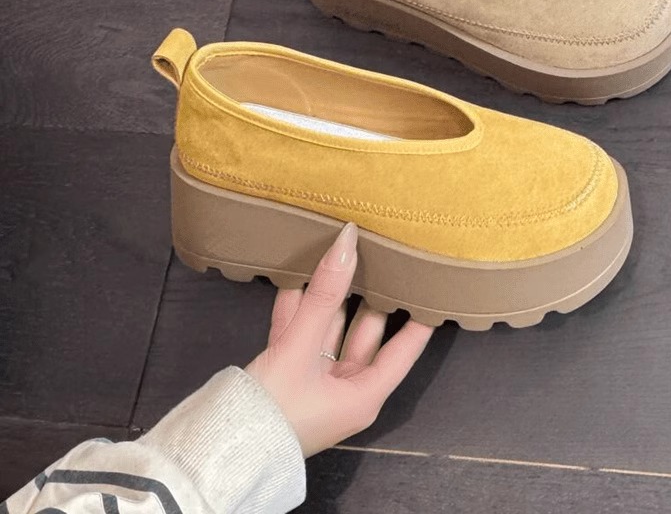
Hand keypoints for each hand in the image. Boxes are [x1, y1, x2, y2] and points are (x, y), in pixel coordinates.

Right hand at [245, 221, 433, 456]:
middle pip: (366, 333)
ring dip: (329, 297)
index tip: (431, 283)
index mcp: (366, 393)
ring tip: (339, 256)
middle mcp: (347, 389)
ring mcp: (317, 383)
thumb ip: (324, 294)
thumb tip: (349, 242)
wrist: (216, 450)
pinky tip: (296, 275)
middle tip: (381, 255)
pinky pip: (300, 335)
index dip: (420, 315)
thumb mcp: (301, 347)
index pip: (406, 347)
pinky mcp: (288, 377)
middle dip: (370, 294)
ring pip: (331, 330)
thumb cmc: (274, 409)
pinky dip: (298, 308)